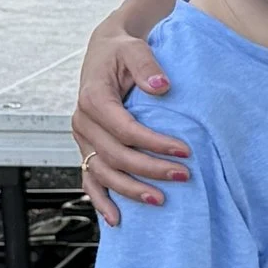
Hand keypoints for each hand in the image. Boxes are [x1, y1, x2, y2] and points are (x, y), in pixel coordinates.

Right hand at [73, 22, 189, 226]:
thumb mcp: (135, 48)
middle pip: (116, 155)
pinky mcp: (87, 148)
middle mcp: (83, 121)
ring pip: (102, 172)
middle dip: (149, 169)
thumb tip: (161, 87)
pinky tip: (116, 219)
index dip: (154, 144)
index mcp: (93, 97)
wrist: (106, 50)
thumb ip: (147, 66)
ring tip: (160, 200)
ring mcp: (83, 138)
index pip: (125, 129)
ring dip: (130, 190)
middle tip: (182, 176)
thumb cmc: (123, 49)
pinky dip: (100, 200)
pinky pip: (89, 178)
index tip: (185, 150)